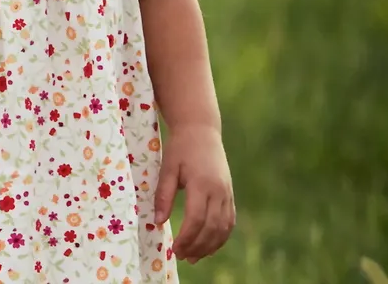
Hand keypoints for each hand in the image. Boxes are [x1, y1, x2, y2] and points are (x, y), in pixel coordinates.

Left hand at [154, 124, 234, 263]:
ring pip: (223, 228)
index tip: (175, 250)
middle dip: (197, 246)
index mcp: (202, 184)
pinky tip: (209, 245)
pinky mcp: (229, 194)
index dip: (186, 238)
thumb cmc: (180, 148)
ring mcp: (227, 193)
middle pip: (211, 228)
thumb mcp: (167, 168)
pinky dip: (221, 237)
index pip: (196, 219)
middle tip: (182, 257)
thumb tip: (158, 221)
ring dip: (210, 246)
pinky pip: (229, 221)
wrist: (201, 131)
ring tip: (194, 257)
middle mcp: (219, 191)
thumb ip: (163, 194)